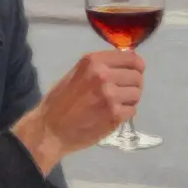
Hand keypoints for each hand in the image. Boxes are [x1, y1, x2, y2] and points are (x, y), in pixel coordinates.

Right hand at [13, 50, 144, 171]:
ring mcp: (110, 95)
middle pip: (137, 75)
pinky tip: (113, 115)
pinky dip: (126, 113)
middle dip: (133, 84)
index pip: (130, 57)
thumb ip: (99, 68)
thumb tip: (123, 64)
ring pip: (137, 93)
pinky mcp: (114, 114)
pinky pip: (132, 110)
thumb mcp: (77, 74)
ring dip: (130, 99)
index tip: (135, 71)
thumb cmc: (59, 102)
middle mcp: (103, 75)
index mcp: (93, 61)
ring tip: (117, 104)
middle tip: (123, 92)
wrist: (50, 129)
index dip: (136, 65)